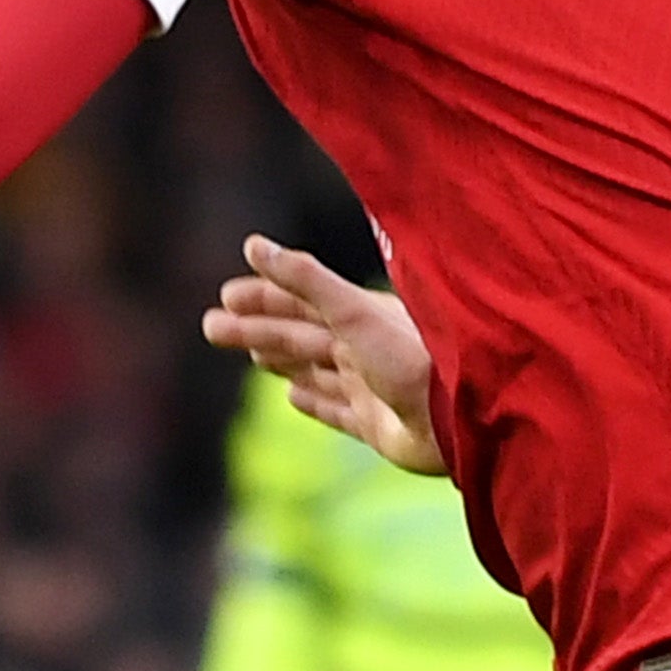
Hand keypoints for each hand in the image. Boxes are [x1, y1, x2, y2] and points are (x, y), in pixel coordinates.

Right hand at [202, 233, 444, 476]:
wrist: (459, 420)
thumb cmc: (411, 358)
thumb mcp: (352, 310)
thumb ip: (304, 279)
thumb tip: (254, 245)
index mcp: (359, 316)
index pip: (300, 301)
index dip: (263, 297)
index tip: (225, 296)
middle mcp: (363, 348)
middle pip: (298, 334)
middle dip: (255, 329)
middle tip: (211, 328)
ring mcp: (369, 387)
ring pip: (314, 369)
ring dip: (281, 359)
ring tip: (254, 355)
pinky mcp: (375, 425)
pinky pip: (335, 411)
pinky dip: (313, 401)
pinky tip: (294, 396)